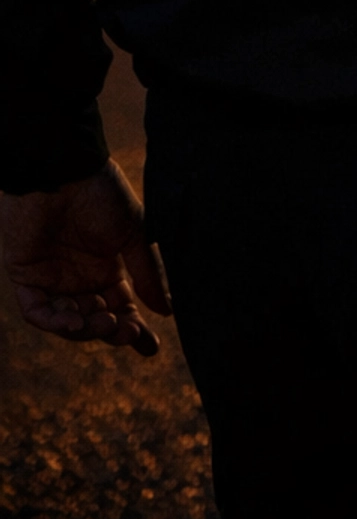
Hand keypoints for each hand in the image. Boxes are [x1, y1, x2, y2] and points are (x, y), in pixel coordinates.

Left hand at [1, 160, 171, 355]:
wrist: (63, 171)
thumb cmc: (101, 195)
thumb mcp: (134, 234)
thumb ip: (148, 273)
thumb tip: (167, 310)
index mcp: (108, 268)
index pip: (122, 308)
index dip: (135, 329)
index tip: (151, 348)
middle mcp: (80, 278)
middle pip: (96, 320)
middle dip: (112, 331)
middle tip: (128, 332)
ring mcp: (53, 279)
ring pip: (68, 321)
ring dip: (86, 328)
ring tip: (104, 322)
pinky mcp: (27, 277)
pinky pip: (38, 311)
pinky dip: (55, 320)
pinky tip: (74, 321)